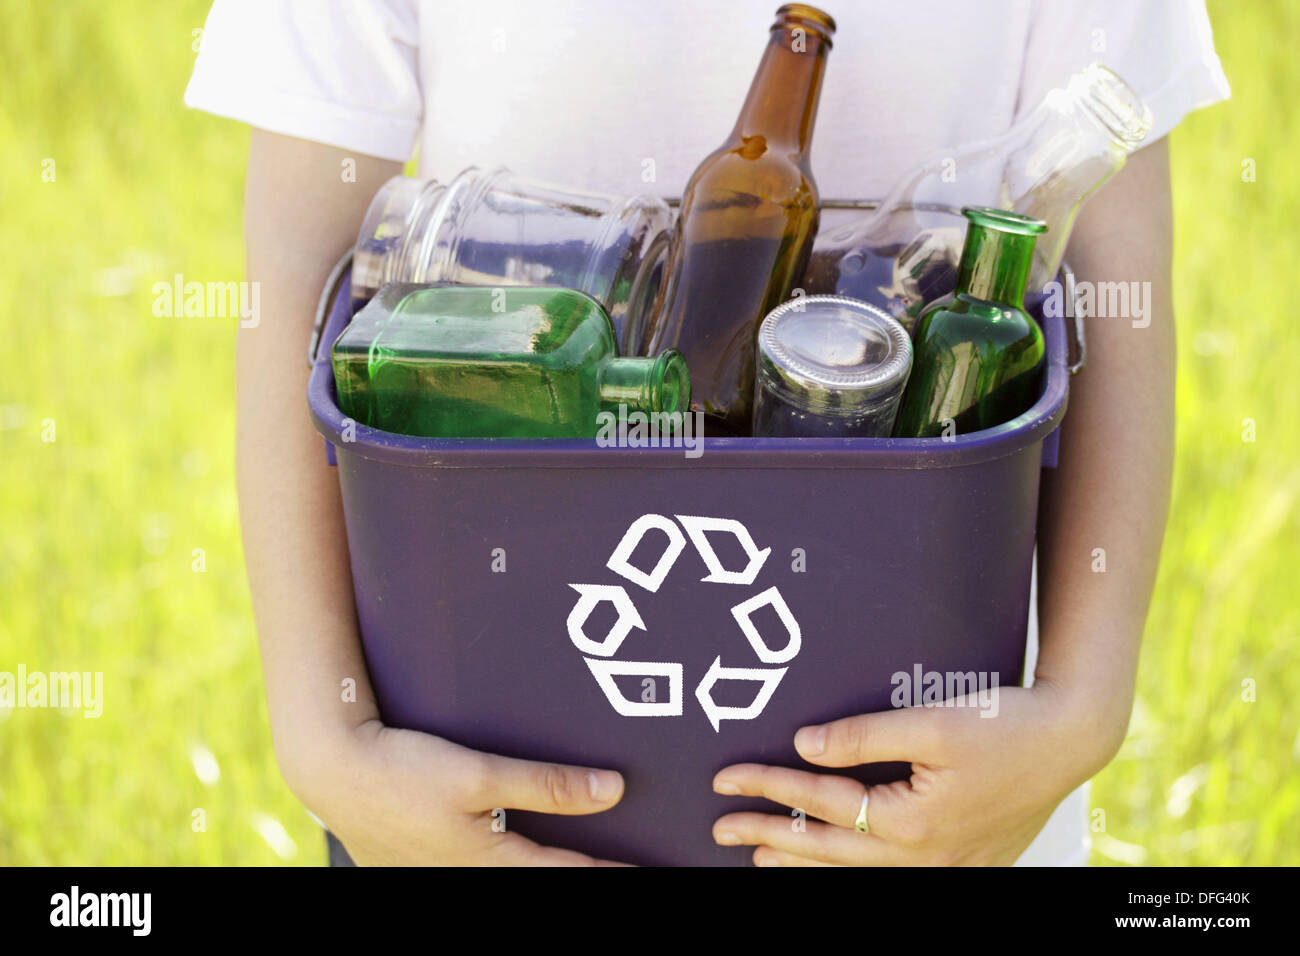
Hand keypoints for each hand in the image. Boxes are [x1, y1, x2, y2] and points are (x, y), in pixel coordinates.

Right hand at [294, 718, 629, 864]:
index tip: (651, 868)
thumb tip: (613, 790)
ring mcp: (444, 873)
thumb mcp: (479, 775)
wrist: (330, 770)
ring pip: (510, 871)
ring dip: (544, 860)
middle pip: (540, 877)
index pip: (570, 874)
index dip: (614, 871)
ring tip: (576, 851)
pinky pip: (483, 863)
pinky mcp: (424, 862)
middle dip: (579, 867)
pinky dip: (511, 856)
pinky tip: (516, 840)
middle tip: (621, 860)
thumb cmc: (402, 771)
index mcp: (490, 864)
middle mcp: (471, 877)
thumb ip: (547, 786)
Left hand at [711, 679, 1117, 865]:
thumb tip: (805, 744)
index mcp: (911, 821)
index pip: (820, 802)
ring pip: (854, 873)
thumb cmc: (1005, 725)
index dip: (768, 786)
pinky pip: (887, 875)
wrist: (1072, 741)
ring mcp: (942, 866)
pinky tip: (834, 864)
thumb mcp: (933, 721)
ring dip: (804, 863)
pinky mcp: (959, 862)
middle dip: (767, 835)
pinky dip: (849, 870)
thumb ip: (864, 736)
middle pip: (826, 849)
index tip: (726, 778)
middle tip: (719, 828)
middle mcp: (922, 856)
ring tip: (761, 856)